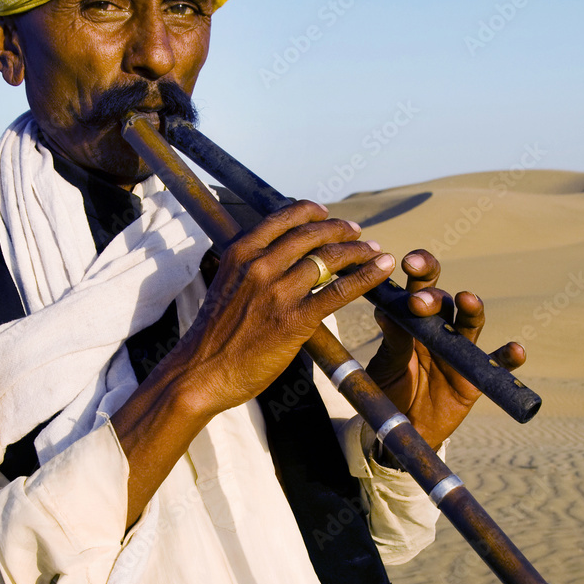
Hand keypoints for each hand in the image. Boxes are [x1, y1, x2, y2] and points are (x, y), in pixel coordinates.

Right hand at [176, 200, 393, 419]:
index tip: (326, 213)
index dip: (311, 212)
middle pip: (311, 234)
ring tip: (373, 251)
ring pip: (330, 258)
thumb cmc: (215, 333)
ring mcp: (278, 291)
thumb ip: (251, 266)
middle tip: (356, 231)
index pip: (284, 218)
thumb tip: (279, 256)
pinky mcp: (296, 319)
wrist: (201, 371)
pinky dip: (367, 276)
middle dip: (340, 229)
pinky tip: (382, 268)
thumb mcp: (226, 283)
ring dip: (359, 251)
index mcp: (241, 251)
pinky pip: (340, 290)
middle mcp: (260, 265)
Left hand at [365, 250, 524, 450]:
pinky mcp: (475, 377)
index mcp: (413, 320)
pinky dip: (509, 357)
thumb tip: (386, 311)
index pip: (419, 287)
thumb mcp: (385, 367)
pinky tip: (515, 350)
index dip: (419, 271)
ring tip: (467, 299)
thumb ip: (393, 341)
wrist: (402, 428)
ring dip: (473, 308)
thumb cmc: (389, 391)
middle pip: (444, 301)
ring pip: (472, 323)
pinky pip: (497, 364)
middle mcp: (440, 329)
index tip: (409, 263)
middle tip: (419, 301)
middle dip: (434, 294)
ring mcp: (459, 351)